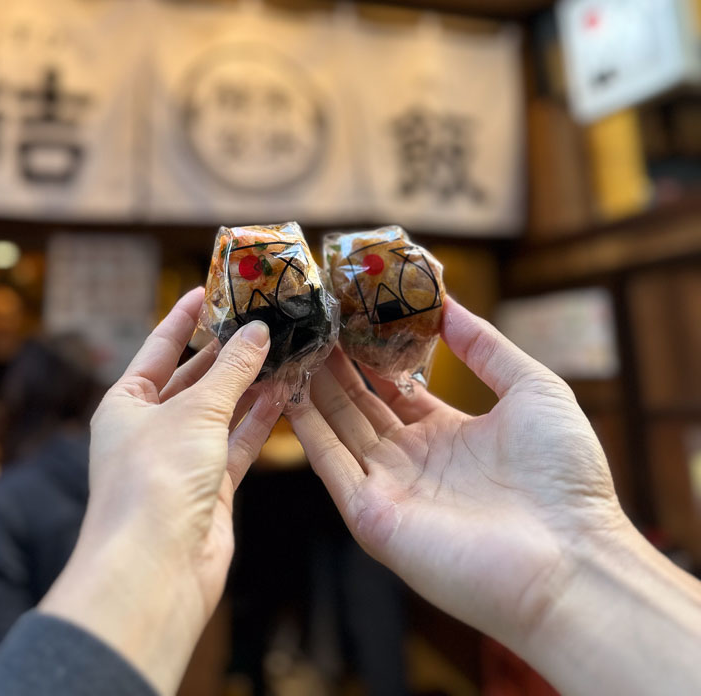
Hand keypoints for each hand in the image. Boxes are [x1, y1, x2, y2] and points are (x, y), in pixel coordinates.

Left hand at [42, 288, 279, 695]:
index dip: (185, 317)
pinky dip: (260, 419)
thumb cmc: (156, 480)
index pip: (160, 348)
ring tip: (284, 349)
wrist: (155, 570)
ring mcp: (181, 460)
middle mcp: (150, 429)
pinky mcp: (210, 488)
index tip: (212, 289)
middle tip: (263, 319)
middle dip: (227, 351)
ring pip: (221, 411)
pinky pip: (238, 443)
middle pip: (193, 379)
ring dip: (250, 384)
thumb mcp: (195, 411)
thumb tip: (258, 331)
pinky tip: (285, 392)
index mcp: (125, 404)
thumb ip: (232, 370)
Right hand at [287, 299, 624, 652]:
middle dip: (335, 363)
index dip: (372, 354)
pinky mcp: (373, 516)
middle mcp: (414, 462)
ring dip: (314, 387)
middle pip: (359, 405)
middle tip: (312, 318)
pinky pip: (330, 464)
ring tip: (293, 340)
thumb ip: (486, 346)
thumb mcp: (532, 389)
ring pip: (338, 428)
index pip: (395, 389)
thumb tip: (448, 303)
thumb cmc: (566, 477)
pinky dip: (308, 428)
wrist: (573, 559)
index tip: (351, 313)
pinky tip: (290, 389)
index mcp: (449, 436)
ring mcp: (390, 489)